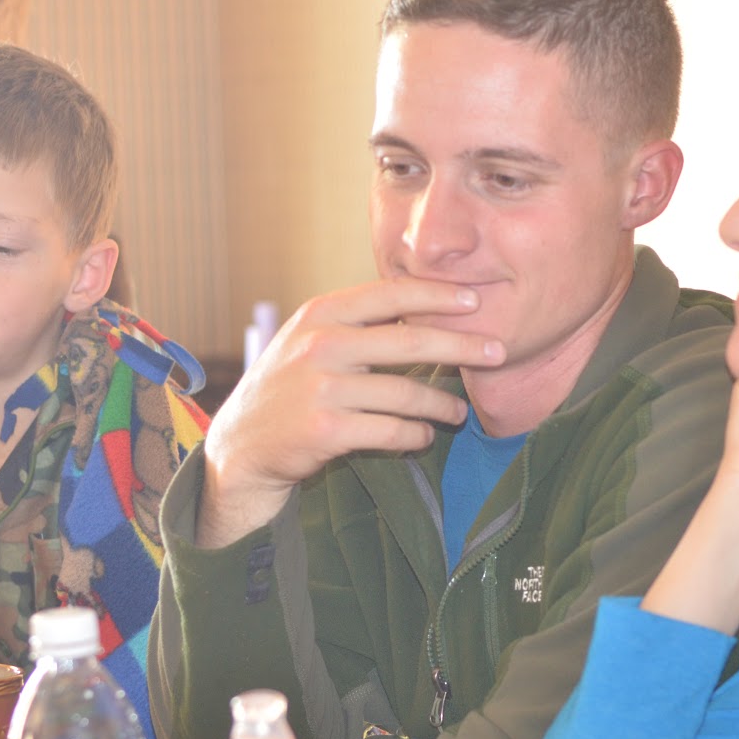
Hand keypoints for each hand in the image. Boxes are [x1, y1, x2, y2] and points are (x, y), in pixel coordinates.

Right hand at [199, 277, 505, 546]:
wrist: (241, 444)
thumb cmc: (289, 387)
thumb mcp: (311, 339)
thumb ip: (359, 322)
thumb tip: (428, 308)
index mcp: (321, 313)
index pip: (391, 295)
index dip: (438, 295)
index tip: (476, 301)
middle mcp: (320, 345)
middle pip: (409, 341)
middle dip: (461, 347)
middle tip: (498, 352)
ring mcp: (320, 388)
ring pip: (405, 393)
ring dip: (442, 403)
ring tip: (461, 411)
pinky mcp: (323, 430)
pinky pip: (390, 430)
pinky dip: (415, 434)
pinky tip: (424, 435)